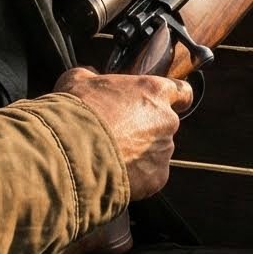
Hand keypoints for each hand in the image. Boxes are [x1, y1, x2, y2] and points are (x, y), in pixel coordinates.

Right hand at [53, 65, 192, 202]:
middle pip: (164, 125)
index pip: (182, 93)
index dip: (173, 99)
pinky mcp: (157, 178)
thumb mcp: (78, 80)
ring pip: (157, 152)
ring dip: (140, 154)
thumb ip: (93, 75)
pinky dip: (136, 177)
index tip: (162, 104)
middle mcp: (166, 120)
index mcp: (154, 92)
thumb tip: (91, 75)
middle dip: (146, 130)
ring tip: (111, 156)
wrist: (70, 153)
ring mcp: (163, 151)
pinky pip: (150, 176)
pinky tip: (113, 172)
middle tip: (118, 134)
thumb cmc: (76, 112)